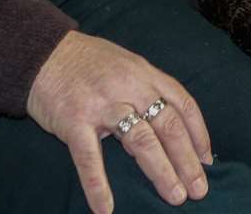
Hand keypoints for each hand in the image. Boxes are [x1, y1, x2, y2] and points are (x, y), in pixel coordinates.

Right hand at [27, 30, 212, 213]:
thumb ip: (147, 89)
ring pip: (141, 139)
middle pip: (168, 125)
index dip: (198, 133)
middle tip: (199, 189)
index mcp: (144, 73)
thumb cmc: (87, 63)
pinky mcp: (74, 119)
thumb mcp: (125, 65)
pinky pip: (89, 157)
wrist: (42, 53)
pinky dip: (98, 184)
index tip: (208, 160)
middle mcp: (129, 86)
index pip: (182, 103)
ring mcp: (102, 103)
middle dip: (187, 159)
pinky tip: (106, 208)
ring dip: (161, 171)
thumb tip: (172, 125)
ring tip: (175, 196)